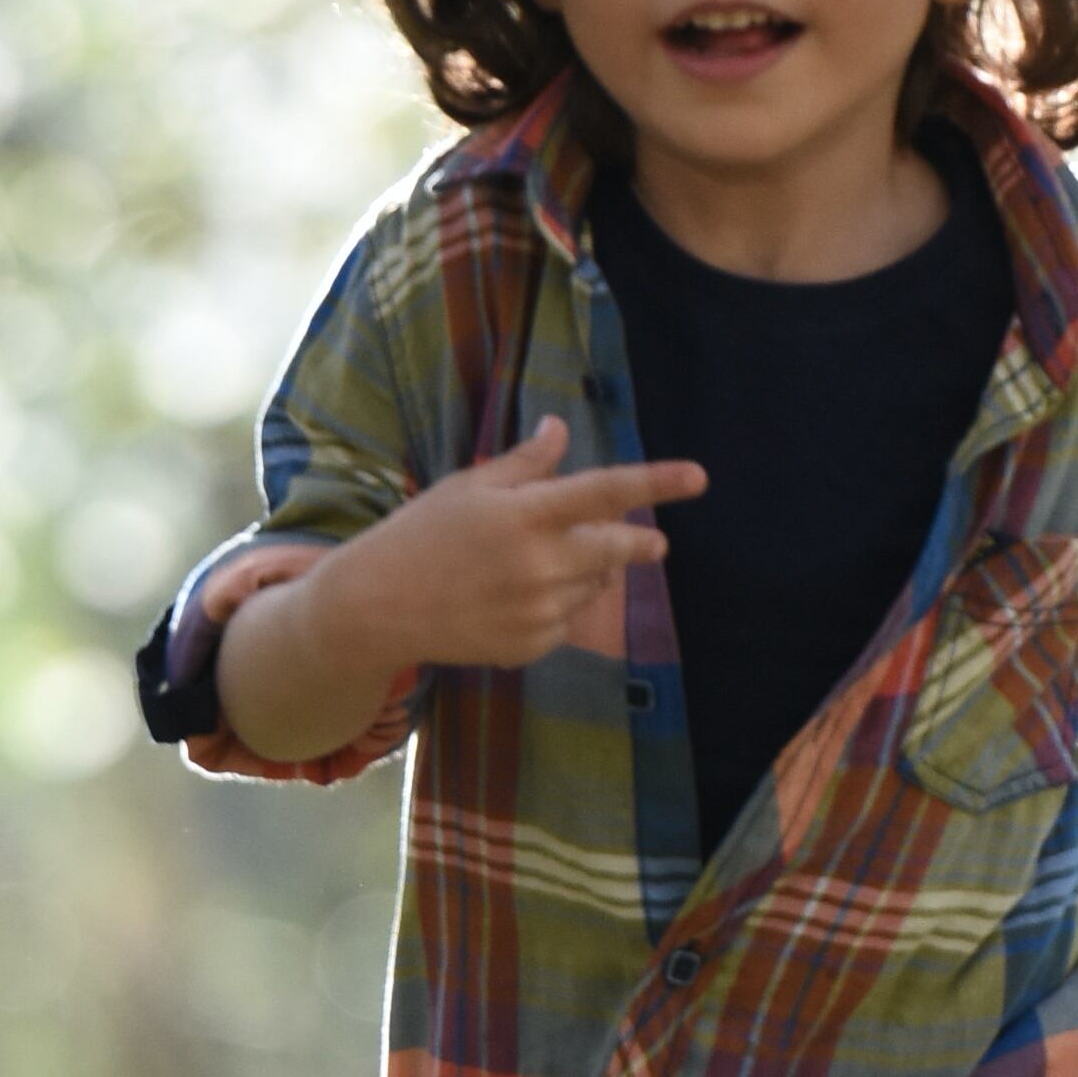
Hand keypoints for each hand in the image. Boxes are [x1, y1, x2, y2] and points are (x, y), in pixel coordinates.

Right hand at [307, 416, 705, 670]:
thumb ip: (524, 463)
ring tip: (546, 561)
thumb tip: (561, 429)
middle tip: (656, 543)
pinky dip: (560, 604)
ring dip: (591, 570)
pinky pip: (567, 620)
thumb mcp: (469, 486)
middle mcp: (541, 566)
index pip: (607, 492)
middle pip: (617, 550)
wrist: (378, 607)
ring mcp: (537, 612)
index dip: (657, 483)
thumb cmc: (420, 534)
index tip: (699, 477)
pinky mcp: (530, 647)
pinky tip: (519, 596)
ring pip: (593, 586)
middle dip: (642, 545)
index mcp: (526, 515)